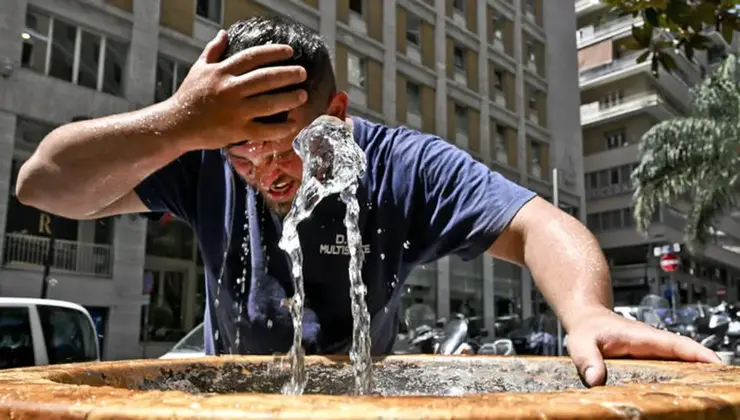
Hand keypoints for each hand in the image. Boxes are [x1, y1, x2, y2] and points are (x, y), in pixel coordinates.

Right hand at [166, 30, 308, 150]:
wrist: (176, 124)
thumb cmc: (189, 96)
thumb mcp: (199, 69)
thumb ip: (213, 51)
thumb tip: (224, 33)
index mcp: (222, 72)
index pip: (253, 57)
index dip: (274, 52)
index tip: (290, 52)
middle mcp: (230, 89)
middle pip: (266, 78)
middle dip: (288, 74)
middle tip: (303, 73)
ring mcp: (235, 111)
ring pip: (269, 103)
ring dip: (289, 99)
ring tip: (303, 95)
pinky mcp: (237, 130)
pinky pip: (264, 129)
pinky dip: (281, 128)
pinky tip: (293, 124)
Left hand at [566, 307, 720, 386]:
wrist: (586, 319)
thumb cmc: (586, 328)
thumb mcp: (581, 343)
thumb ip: (587, 360)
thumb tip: (595, 380)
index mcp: (642, 337)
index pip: (676, 344)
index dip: (698, 354)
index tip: (717, 364)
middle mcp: (652, 343)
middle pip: (686, 355)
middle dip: (705, 368)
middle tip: (721, 386)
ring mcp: (652, 351)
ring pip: (680, 362)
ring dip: (695, 374)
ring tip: (709, 393)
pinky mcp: (649, 359)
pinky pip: (670, 367)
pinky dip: (681, 377)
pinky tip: (686, 392)